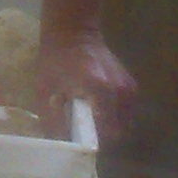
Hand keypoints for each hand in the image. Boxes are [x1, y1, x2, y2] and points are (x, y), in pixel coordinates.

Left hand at [37, 25, 135, 145]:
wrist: (73, 32)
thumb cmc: (55, 59)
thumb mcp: (45, 88)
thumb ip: (52, 118)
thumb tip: (58, 145)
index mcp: (100, 90)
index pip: (105, 132)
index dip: (92, 143)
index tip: (78, 144)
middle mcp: (120, 91)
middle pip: (117, 131)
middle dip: (100, 137)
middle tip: (80, 134)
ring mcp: (129, 89)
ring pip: (124, 124)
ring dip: (108, 127)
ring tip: (87, 121)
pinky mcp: (131, 86)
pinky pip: (125, 112)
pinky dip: (113, 116)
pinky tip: (96, 110)